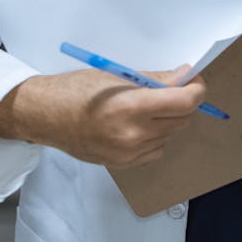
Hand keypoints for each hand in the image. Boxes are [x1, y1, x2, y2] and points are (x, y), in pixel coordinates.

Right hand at [0, 66, 206, 168]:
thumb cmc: (75, 90)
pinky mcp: (124, 165)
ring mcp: (129, 154)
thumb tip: (184, 76)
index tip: (193, 80)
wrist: (45, 117)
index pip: (185, 102)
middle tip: (168, 89)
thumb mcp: (116, 76)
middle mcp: (134, 135)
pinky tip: (136, 125)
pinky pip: (156, 149)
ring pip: (170, 135)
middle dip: (182, 102)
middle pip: (182, 119)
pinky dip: (155, 136)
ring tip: (144, 107)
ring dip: (167, 120)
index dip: (196, 89)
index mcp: (131, 107)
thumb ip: (154, 79)